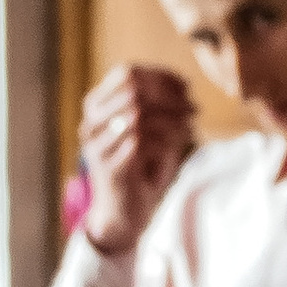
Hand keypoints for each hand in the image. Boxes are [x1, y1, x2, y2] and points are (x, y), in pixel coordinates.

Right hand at [76, 62, 194, 254]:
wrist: (124, 213)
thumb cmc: (141, 168)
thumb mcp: (154, 130)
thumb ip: (163, 107)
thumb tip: (185, 83)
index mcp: (97, 105)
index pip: (127, 73)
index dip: (159, 76)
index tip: (188, 87)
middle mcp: (91, 121)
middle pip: (133, 91)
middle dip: (169, 98)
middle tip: (194, 108)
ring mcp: (96, 145)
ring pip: (137, 116)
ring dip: (170, 120)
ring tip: (190, 127)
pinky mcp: (107, 168)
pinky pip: (140, 144)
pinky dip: (164, 143)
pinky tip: (179, 145)